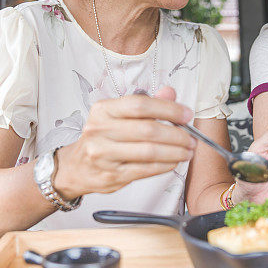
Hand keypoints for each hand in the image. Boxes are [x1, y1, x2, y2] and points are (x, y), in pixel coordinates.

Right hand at [53, 86, 196, 198]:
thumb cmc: (101, 138)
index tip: (187, 114)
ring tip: (187, 151)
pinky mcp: (110, 175)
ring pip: (149, 152)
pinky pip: (145, 170)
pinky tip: (173, 162)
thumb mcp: (118, 115)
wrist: (75, 167)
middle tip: (192, 138)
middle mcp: (100, 130)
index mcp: (103, 110)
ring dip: (175, 152)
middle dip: (177, 134)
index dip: (168, 109)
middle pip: (148, 130)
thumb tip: (170, 92)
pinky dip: (164, 165)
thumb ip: (146, 103)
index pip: (140, 105)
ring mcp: (103, 154)